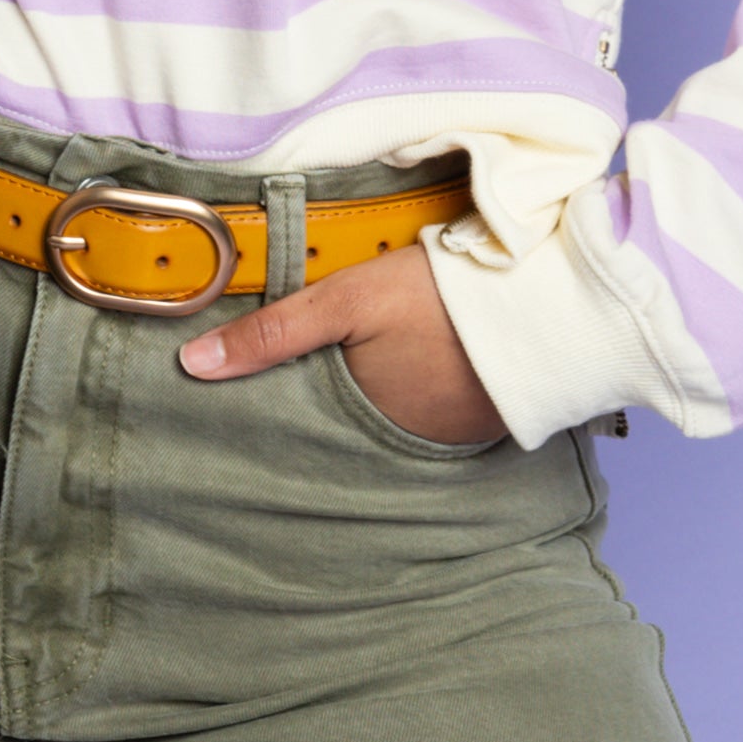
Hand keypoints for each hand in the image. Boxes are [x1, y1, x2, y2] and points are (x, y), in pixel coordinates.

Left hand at [176, 241, 504, 448]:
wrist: (551, 304)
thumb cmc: (442, 299)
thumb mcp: (345, 301)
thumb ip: (272, 334)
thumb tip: (191, 365)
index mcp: (363, 419)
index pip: (308, 420)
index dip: (287, 401)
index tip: (262, 392)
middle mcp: (405, 442)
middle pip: (352, 421)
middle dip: (336, 400)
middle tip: (331, 364)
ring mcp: (452, 434)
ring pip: (396, 415)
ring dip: (386, 392)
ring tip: (382, 356)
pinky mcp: (489, 418)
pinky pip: (441, 410)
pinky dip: (428, 389)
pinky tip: (427, 359)